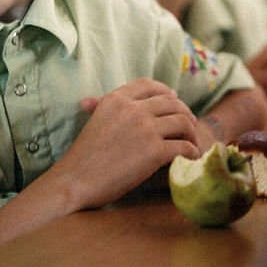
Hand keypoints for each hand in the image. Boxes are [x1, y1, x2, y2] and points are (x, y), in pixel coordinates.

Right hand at [60, 79, 199, 209]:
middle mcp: (133, 109)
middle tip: (189, 123)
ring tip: (192, 142)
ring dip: (191, 132)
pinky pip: (183, 147)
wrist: (74, 182)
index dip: (164, 90)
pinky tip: (191, 158)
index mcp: (116, 99)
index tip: (174, 98)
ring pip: (182, 122)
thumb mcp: (92, 121)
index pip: (148, 85)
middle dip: (184, 112)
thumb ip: (100, 107)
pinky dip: (192, 152)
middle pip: (171, 102)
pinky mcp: (154, 151)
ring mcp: (145, 129)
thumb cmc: (82, 157)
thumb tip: (92, 99)